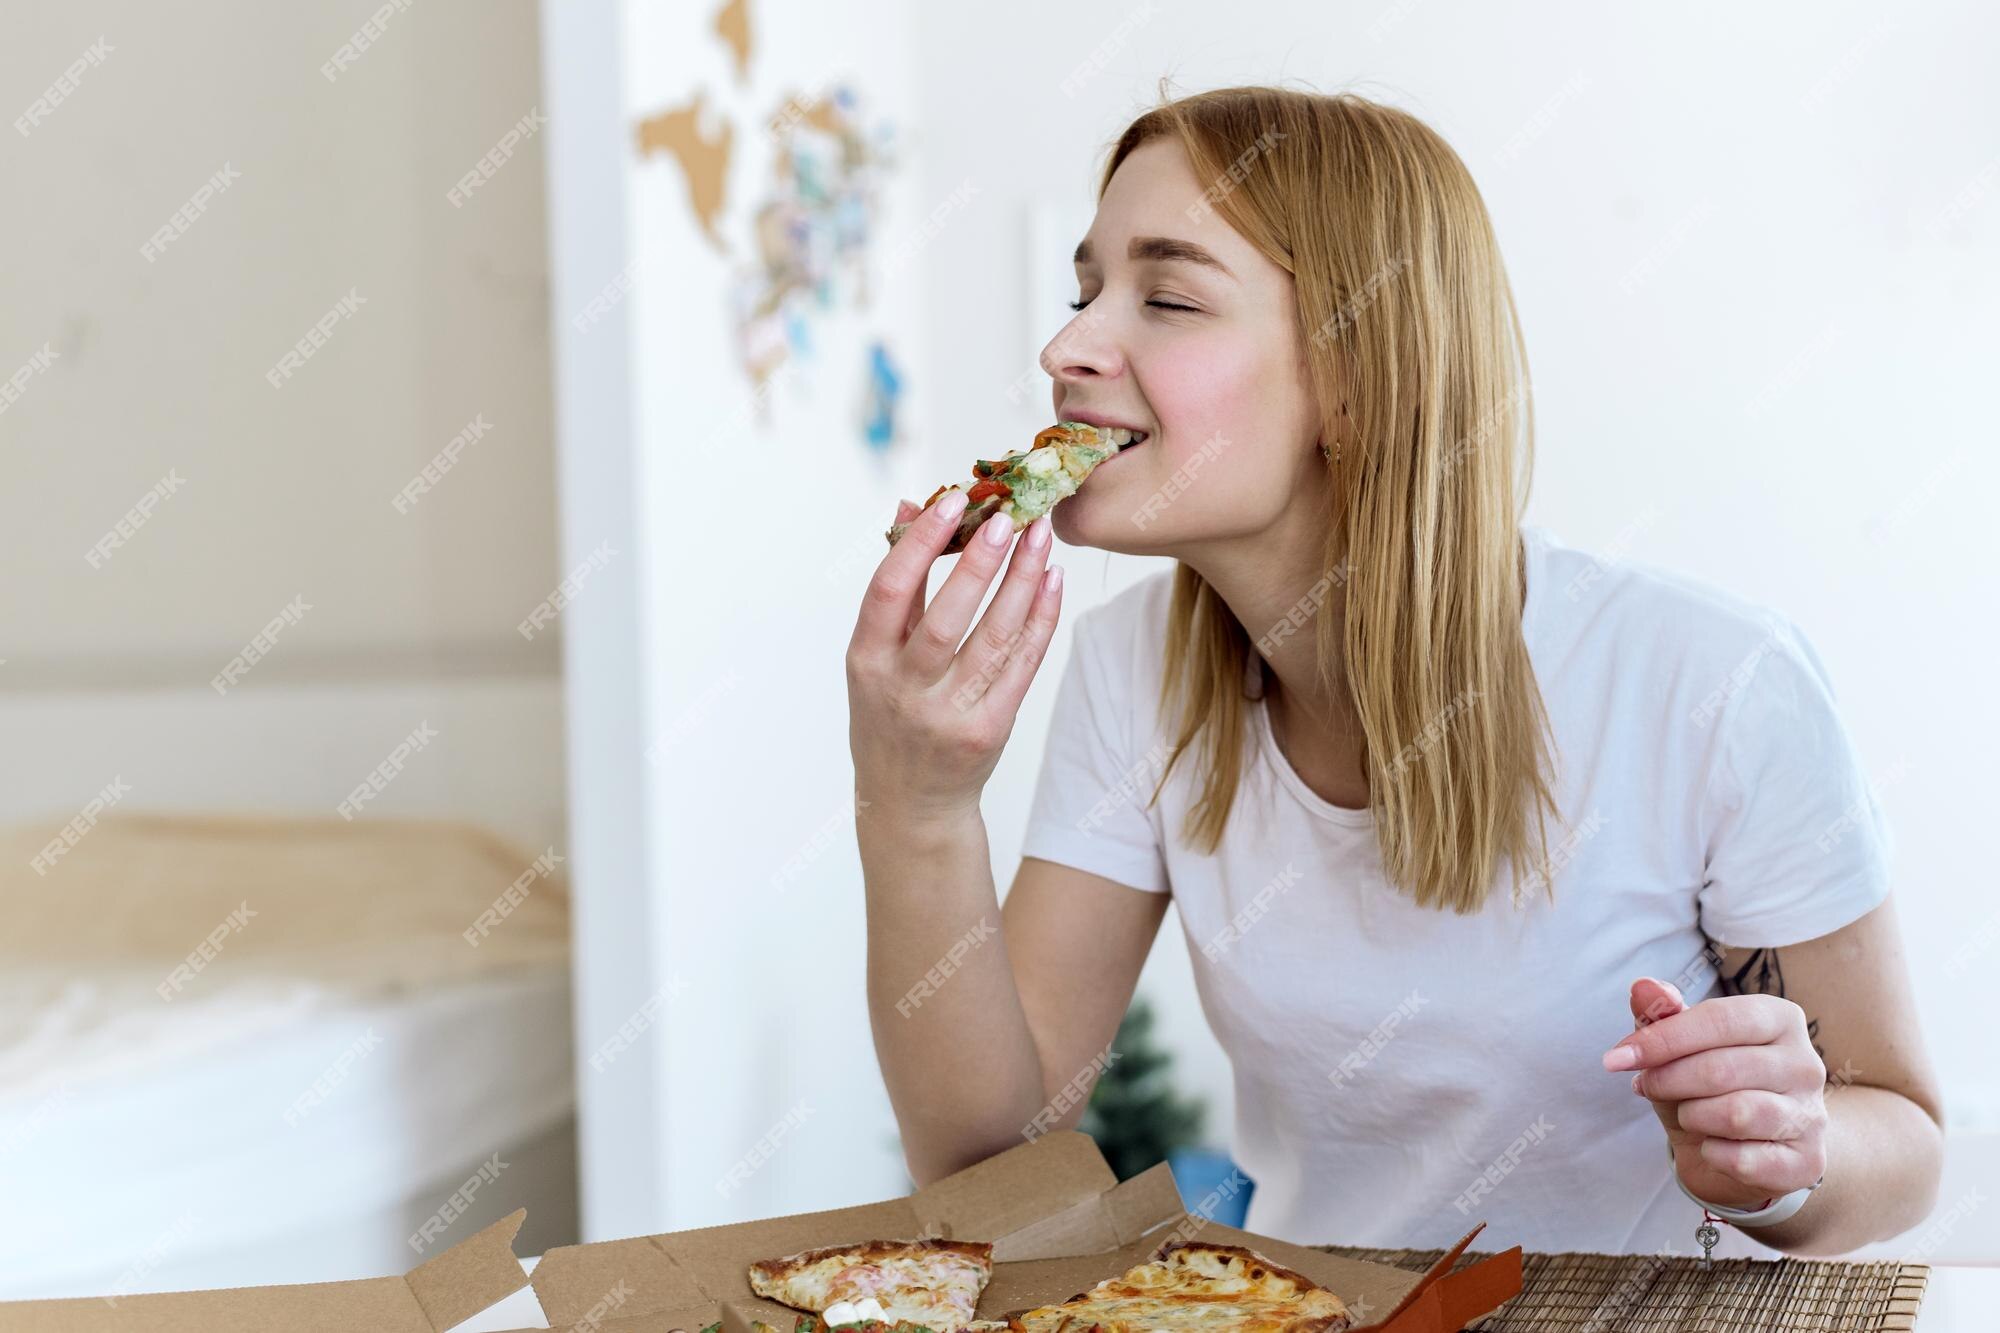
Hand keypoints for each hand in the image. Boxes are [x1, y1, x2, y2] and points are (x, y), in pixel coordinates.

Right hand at [845, 495, 1062, 821]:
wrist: (910, 800)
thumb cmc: (890, 713)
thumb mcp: (874, 655)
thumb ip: (898, 584)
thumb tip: (909, 506)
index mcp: (866, 663)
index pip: (889, 592)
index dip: (919, 543)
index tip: (950, 501)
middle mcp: (905, 691)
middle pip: (946, 619)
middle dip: (980, 564)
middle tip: (1008, 517)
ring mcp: (950, 714)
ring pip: (994, 639)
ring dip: (1021, 583)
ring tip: (1041, 538)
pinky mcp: (991, 729)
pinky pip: (1023, 664)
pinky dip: (1041, 619)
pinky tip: (1052, 581)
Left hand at [1604, 977, 1828, 1210]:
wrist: (1741, 1151)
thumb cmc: (1707, 1086)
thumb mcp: (1678, 1046)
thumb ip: (1661, 1014)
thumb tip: (1643, 987)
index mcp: (1780, 1019)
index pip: (1718, 1019)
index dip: (1661, 1039)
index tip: (1616, 1058)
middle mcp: (1806, 1063)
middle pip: (1722, 1068)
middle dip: (1668, 1080)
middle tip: (1645, 1086)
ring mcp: (1812, 1115)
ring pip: (1737, 1114)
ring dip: (1692, 1116)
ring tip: (1686, 1113)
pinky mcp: (1808, 1162)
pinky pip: (1745, 1160)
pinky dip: (1712, 1153)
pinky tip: (1711, 1146)